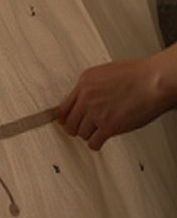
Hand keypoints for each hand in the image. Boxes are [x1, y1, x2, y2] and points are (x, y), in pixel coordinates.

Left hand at [57, 47, 176, 149]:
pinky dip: (96, 144)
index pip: (62, 107)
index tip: (65, 121)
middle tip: (81, 129)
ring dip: (88, 135)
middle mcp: (86, 98)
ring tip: (96, 133)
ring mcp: (96, 113)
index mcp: (84, 83)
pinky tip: (100, 140)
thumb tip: (84, 99)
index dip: (64, 117)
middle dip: (75, 127)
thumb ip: (91, 87)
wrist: (155, 81)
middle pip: (69, 122)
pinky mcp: (108, 126)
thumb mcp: (105, 73)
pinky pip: (93, 142)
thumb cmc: (138, 75)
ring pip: (81, 133)